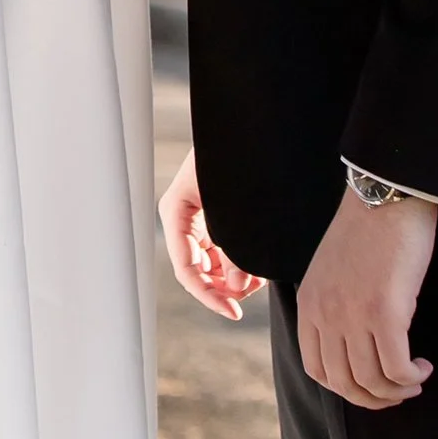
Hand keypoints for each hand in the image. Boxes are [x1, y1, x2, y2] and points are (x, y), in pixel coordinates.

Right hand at [159, 146, 266, 320]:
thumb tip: (237, 286)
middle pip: (198, 270)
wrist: (247, 126)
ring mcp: (200, 218)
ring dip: (236, 276)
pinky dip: (241, 262)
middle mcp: (184, 219)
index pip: (186, 269)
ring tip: (261, 274)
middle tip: (254, 290)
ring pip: (212, 264)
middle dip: (225, 286)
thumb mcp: (233, 206)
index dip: (209, 295)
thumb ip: (234, 248)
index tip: (233, 312)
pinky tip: (259, 264)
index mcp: (176, 212)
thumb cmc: (234, 155)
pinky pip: (222, 251)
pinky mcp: (216, 217)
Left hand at [296, 185, 436, 410]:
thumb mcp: (331, 271)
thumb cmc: (367, 232)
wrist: (385, 197)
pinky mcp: (385, 314)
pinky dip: (412, 377)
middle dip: (374, 398)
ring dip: (398, 391)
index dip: (345, 388)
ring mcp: (353, 316)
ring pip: (371, 382)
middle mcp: (325, 314)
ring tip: (415, 378)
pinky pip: (397, 369)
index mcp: (310, 304)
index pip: (316, 369)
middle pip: (344, 384)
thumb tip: (351, 343)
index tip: (370, 385)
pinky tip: (423, 365)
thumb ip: (333, 304)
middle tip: (398, 391)